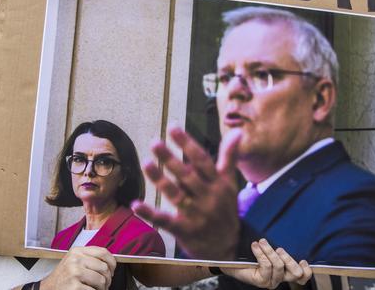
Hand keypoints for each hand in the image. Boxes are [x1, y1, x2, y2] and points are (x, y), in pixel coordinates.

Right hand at [40, 246, 115, 289]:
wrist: (49, 288)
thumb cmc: (64, 276)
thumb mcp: (74, 261)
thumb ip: (89, 258)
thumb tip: (111, 261)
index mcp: (77, 251)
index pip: (103, 252)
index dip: (112, 262)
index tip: (112, 269)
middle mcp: (75, 260)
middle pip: (104, 268)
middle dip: (108, 278)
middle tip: (104, 283)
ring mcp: (74, 272)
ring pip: (101, 280)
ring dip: (102, 288)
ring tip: (97, 289)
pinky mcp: (74, 286)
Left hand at [132, 127, 241, 259]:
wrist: (228, 246)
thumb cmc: (225, 209)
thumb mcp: (230, 183)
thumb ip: (229, 157)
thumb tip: (237, 132)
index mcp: (218, 184)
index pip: (202, 160)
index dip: (187, 143)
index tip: (173, 128)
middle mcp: (208, 197)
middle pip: (187, 176)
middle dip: (170, 159)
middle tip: (154, 143)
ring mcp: (196, 215)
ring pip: (176, 195)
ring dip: (160, 179)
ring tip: (146, 163)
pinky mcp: (184, 230)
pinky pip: (165, 220)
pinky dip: (150, 213)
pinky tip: (136, 204)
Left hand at [221, 239, 311, 288]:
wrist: (232, 265)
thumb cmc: (250, 258)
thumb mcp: (266, 253)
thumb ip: (277, 251)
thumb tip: (284, 243)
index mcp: (284, 273)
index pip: (302, 277)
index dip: (307, 271)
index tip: (303, 260)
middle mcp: (279, 279)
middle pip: (295, 273)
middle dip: (289, 259)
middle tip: (279, 249)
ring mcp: (270, 281)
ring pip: (279, 265)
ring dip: (270, 251)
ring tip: (262, 242)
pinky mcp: (261, 281)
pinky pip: (266, 264)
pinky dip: (261, 253)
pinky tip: (255, 246)